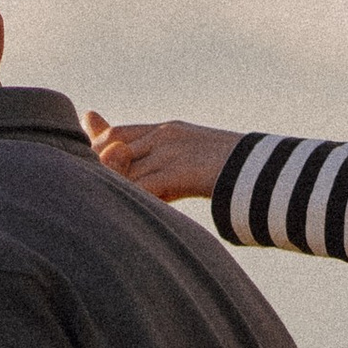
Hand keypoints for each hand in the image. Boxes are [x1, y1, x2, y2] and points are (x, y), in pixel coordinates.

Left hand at [83, 112, 241, 202]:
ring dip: (108, 184)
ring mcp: (171, 151)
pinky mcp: (178, 171)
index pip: (122, 132)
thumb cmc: (239, 176)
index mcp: (171, 131)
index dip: (98, 142)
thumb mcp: (198, 166)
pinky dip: (130, 199)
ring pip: (123, 167)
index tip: (81, 150)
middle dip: (95, 162)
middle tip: (79, 177)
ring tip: (94, 203)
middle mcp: (166, 136)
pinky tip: (119, 216)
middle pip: (115, 145)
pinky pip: (143, 187)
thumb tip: (154, 189)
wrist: (268, 173)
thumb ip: (170, 172)